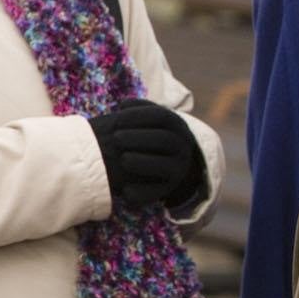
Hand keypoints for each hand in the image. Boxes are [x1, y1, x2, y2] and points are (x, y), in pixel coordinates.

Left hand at [88, 99, 202, 207]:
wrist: (162, 163)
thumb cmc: (143, 137)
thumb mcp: (147, 121)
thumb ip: (137, 112)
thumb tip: (122, 105)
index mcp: (177, 126)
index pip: (161, 116)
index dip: (138, 115)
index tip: (117, 115)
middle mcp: (183, 147)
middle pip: (164, 139)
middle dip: (137, 138)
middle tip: (115, 138)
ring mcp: (178, 169)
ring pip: (164, 166)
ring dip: (141, 162)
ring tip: (123, 160)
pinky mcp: (168, 189)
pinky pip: (155, 193)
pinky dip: (140, 192)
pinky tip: (124, 190)